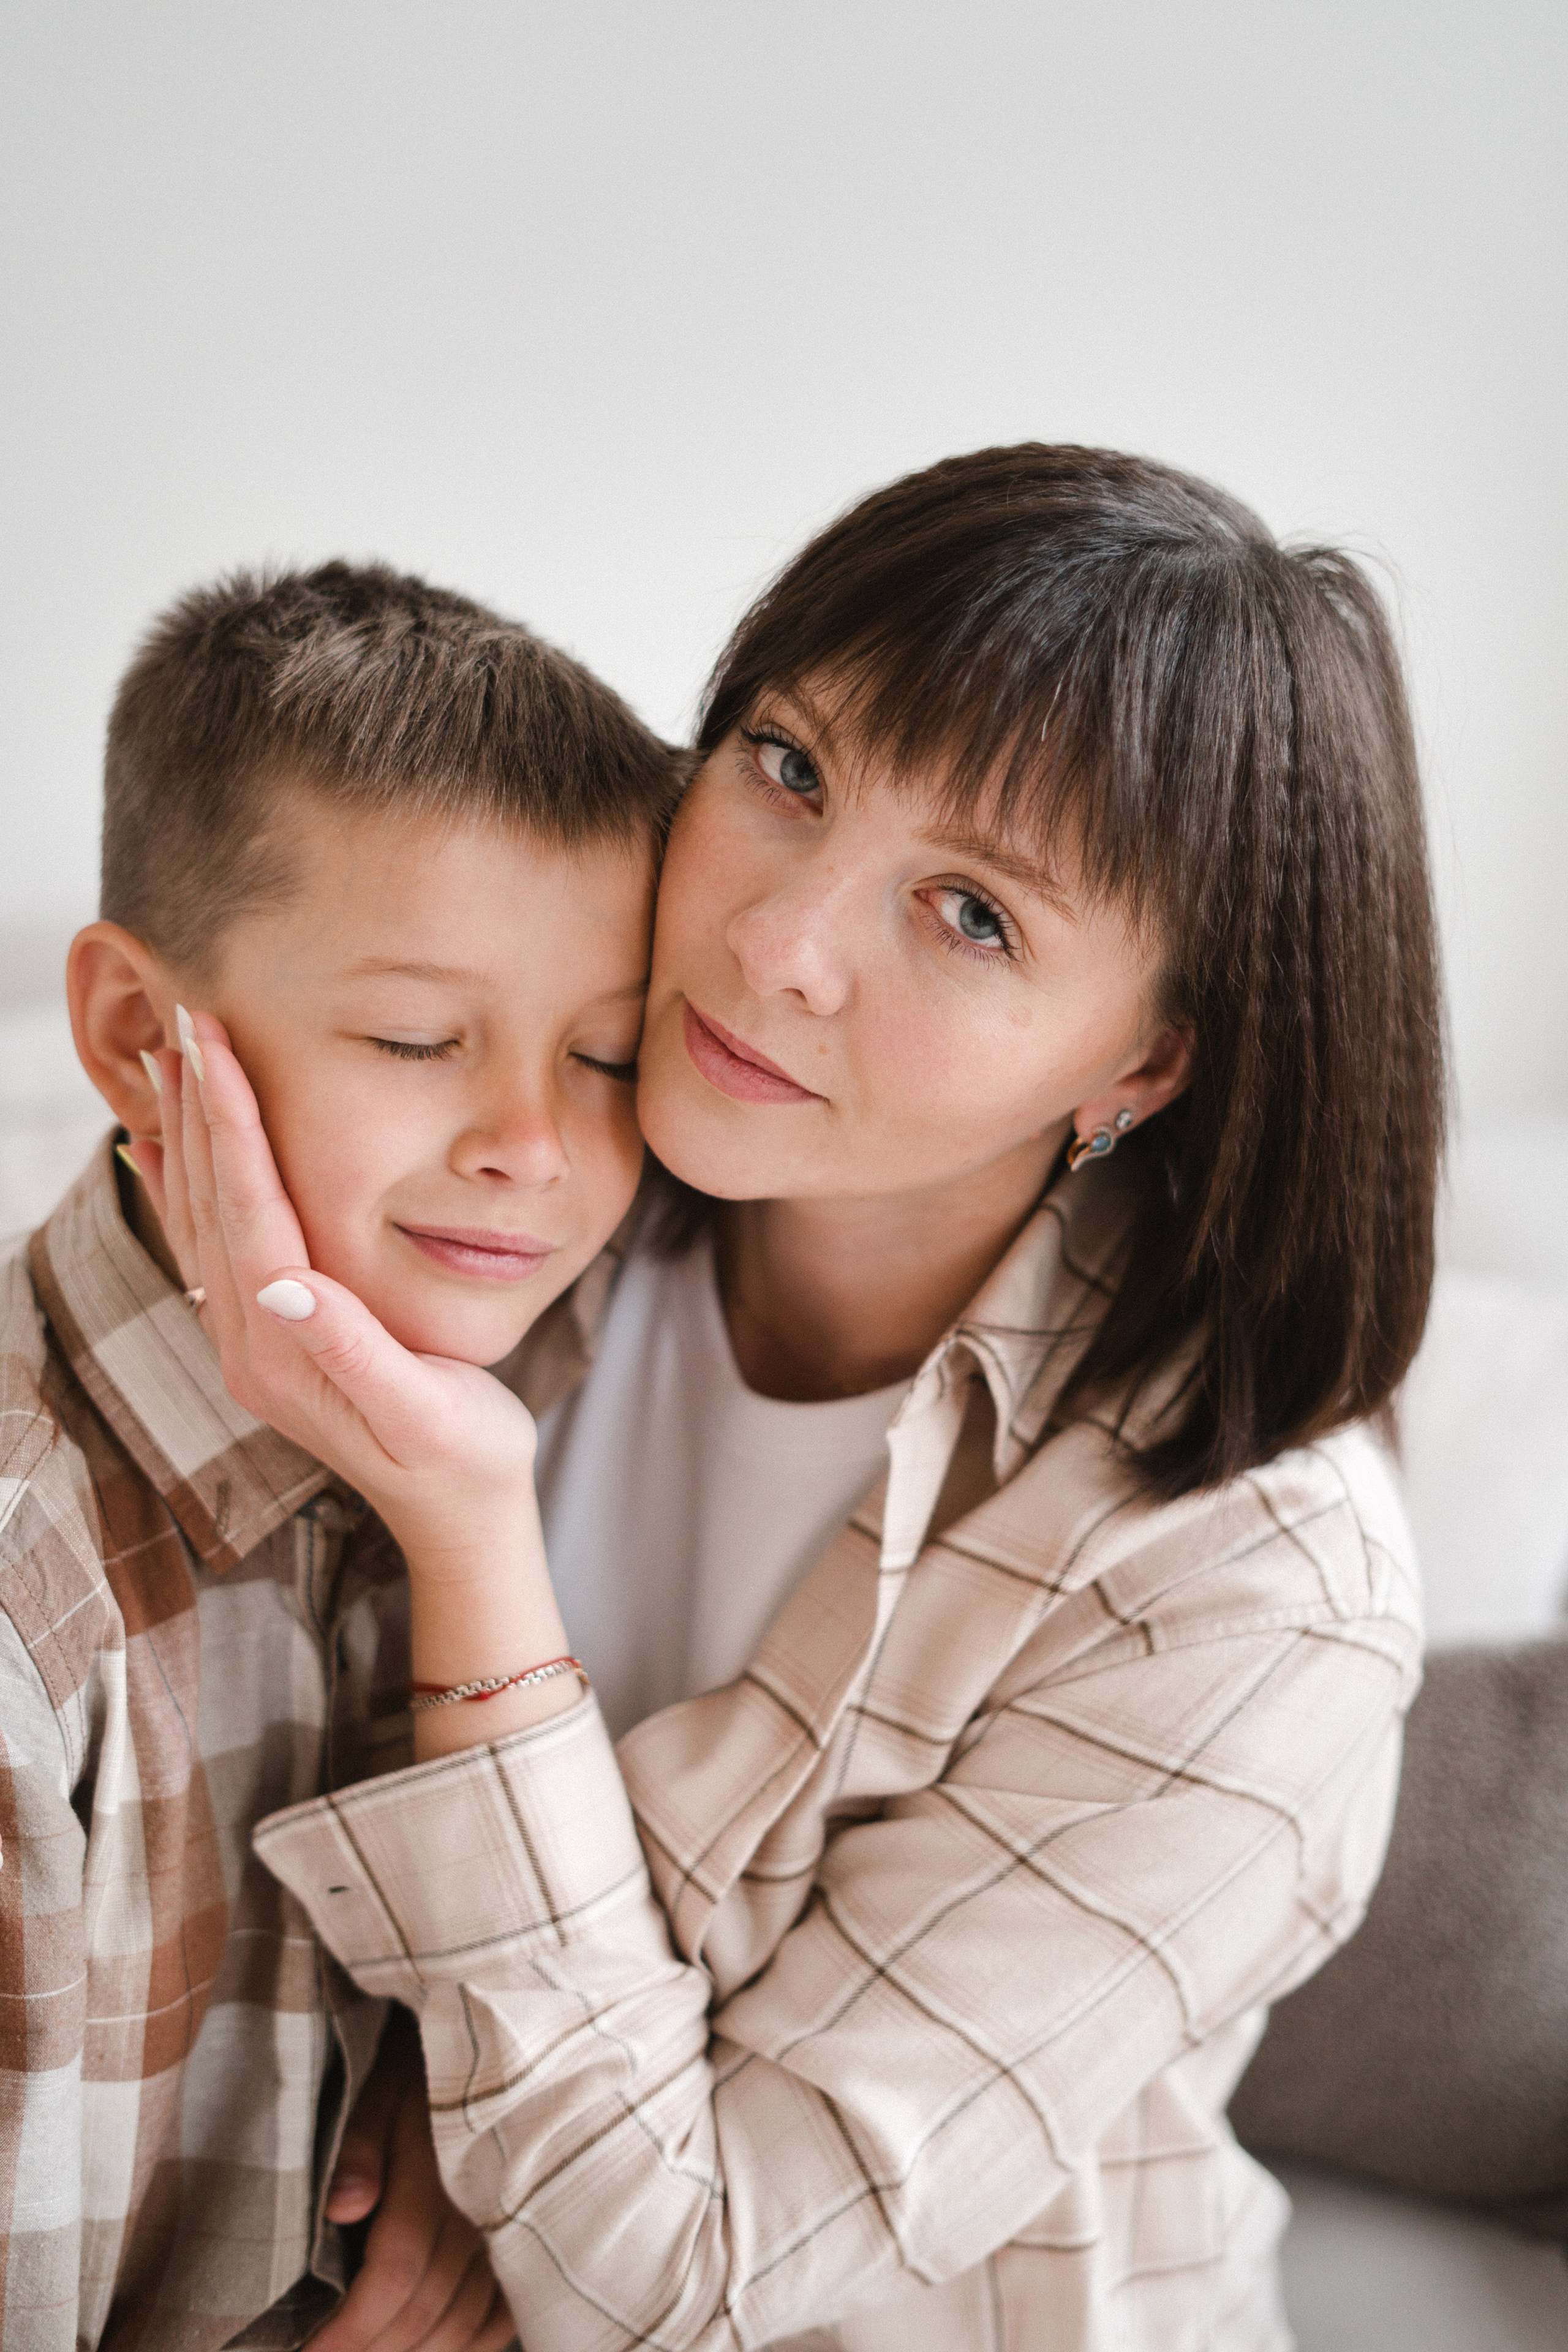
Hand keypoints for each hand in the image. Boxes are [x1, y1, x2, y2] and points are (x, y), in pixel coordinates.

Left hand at [128, 1015, 540, 1571]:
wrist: (460, 1518)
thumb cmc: (462, 1457)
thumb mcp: (423, 1411)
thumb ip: (353, 1350)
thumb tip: (285, 1288)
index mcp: (288, 1349)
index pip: (249, 1213)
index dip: (231, 1126)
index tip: (217, 1047)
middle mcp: (252, 1344)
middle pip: (211, 1205)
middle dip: (198, 1110)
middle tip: (185, 1021)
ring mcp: (253, 1345)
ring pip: (202, 1220)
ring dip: (186, 1138)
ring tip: (170, 1062)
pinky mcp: (269, 1341)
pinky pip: (210, 1250)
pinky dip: (185, 1190)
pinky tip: (169, 1153)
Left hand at [309, 2011, 514, 2351]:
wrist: (489, 2035)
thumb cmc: (416, 2062)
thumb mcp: (375, 2085)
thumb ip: (358, 2145)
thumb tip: (342, 2208)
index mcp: (438, 2169)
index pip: (397, 2272)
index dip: (350, 2327)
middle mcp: (482, 2206)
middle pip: (427, 2309)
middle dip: (370, 2349)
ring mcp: (513, 2223)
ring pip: (466, 2320)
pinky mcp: (528, 2232)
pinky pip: (506, 2312)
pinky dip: (472, 2344)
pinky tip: (439, 2349)